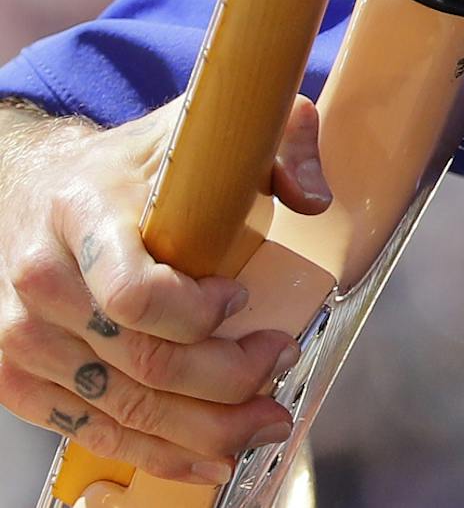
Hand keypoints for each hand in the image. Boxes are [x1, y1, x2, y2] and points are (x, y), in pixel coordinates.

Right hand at [0, 95, 331, 486]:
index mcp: (82, 213)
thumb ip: (276, 140)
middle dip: (227, 379)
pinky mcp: (17, 380)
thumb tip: (313, 197)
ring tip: (265, 421)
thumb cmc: (132, 167)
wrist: (39, 191)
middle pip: (142, 363)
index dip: (198, 314)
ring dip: (205, 428)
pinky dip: (156, 451)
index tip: (242, 298)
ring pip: (123, 410)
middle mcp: (42, 281)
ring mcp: (22, 338)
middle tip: (281, 364)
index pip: (135, 295)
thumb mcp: (201, 130)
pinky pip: (92, 432)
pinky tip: (208, 454)